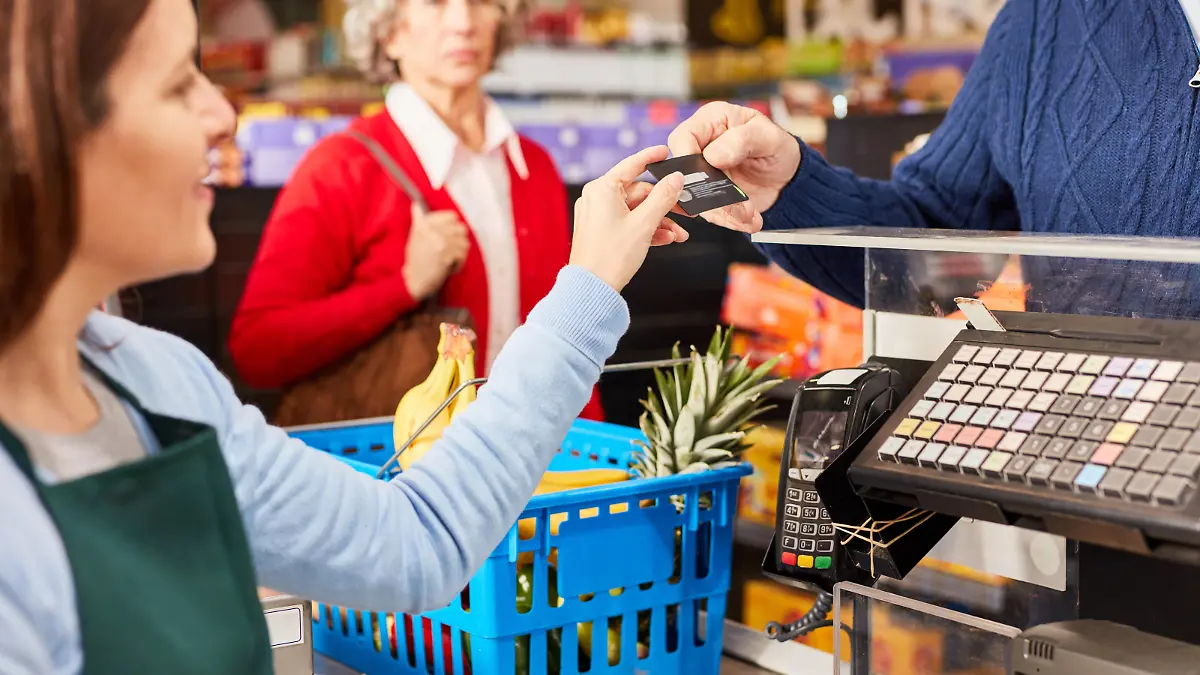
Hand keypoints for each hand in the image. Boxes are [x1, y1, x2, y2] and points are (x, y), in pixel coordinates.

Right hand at [402, 203, 469, 299]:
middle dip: (458, 240)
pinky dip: (459, 263)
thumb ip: (418, 221)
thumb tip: (416, 205)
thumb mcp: (414, 237)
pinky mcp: (448, 254)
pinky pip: (463, 255)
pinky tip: (449, 267)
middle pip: (462, 228)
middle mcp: (433, 230)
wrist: (413, 281)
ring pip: (465, 242)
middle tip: (450, 249)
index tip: (449, 235)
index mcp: (425, 224)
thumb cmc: (414, 261)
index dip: (453, 226)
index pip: (451, 216)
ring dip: (459, 253)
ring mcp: (441, 242)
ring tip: (449, 259)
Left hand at [569, 146, 686, 291]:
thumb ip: (663, 198)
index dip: (652, 158)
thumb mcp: (644, 223)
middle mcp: (597, 198)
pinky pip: (628, 223)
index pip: (632, 165)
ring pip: (636, 210)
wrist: (592, 288)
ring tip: (679, 235)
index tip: (666, 153)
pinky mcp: (601, 231)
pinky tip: (665, 240)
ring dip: (659, 221)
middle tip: (686, 212)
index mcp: (602, 189)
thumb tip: (675, 179)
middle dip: (664, 205)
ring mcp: (598, 215)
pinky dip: (647, 229)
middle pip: (639, 193)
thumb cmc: (611, 256)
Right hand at [667, 101, 801, 231]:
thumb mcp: (769, 137)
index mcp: (711, 121)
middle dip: (709, 194)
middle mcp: (702, 146)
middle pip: (684, 173)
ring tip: (749, 215)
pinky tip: (749, 220)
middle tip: (737, 205)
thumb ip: (742, 140)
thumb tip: (712, 155)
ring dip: (722, 212)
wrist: (787, 176)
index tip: (705, 176)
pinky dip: (729, 220)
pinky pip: (709, 212)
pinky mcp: (708, 195)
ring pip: (696, 198)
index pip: (683, 138)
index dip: (687, 158)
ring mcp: (703, 174)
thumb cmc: (778, 147)